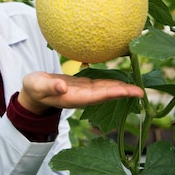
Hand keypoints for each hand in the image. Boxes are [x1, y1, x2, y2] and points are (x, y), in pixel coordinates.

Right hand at [18, 71, 143, 114]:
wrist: (32, 92)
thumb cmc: (34, 89)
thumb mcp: (38, 86)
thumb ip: (50, 86)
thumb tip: (62, 86)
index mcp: (74, 98)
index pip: (98, 96)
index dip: (115, 93)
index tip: (130, 92)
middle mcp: (82, 97)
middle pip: (106, 94)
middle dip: (124, 93)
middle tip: (142, 91)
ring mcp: (83, 92)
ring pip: (105, 89)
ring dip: (120, 87)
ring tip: (137, 86)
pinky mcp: (82, 85)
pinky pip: (100, 83)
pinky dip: (111, 81)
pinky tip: (121, 77)